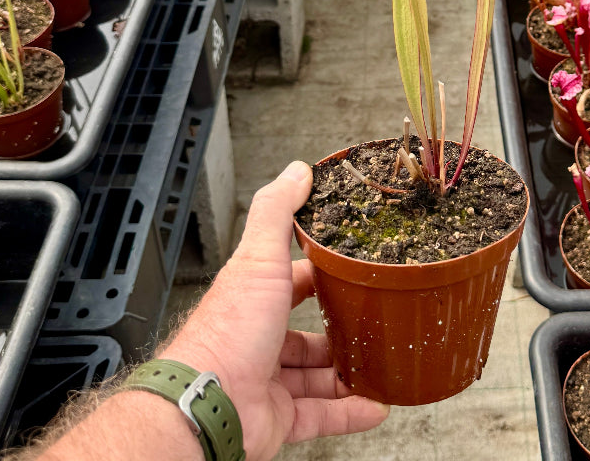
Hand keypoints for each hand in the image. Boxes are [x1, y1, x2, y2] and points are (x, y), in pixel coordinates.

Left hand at [162, 161, 388, 460]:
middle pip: (308, 332)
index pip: (294, 280)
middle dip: (341, 328)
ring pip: (317, 374)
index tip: (354, 269)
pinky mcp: (278, 418)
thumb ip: (277, 212)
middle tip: (376, 321)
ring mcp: (269, 381)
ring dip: (350, 369)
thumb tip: (297, 171)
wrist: (206, 408)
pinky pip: (321, 414)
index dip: (322, 274)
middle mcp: (259, 339)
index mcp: (255, 298)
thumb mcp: (258, 259)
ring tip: (384, 360)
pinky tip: (377, 404)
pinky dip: (350, 410)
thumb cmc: (226, 333)